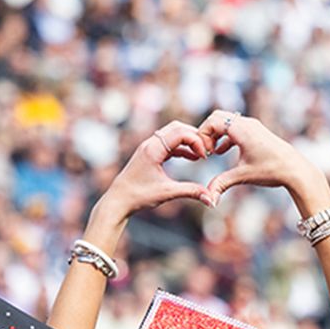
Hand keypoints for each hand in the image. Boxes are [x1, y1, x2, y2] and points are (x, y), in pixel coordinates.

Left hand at [96, 121, 211, 219]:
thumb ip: (190, 192)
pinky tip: (192, 158)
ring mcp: (149, 147)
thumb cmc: (138, 196)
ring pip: (173, 134)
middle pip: (177, 127)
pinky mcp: (149, 153)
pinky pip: (169, 143)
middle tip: (207, 151)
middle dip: (194, 137)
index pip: (180, 133)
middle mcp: (150, 144)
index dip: (196, 141)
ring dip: (188, 141)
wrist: (118, 201)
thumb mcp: (167, 193)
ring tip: (201, 155)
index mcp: (153, 149)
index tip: (205, 156)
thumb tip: (211, 199)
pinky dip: (182, 147)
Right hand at [195, 112, 329, 213]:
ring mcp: (252, 126)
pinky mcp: (256, 132)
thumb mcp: (243, 176)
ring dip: (215, 134)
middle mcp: (247, 124)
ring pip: (226, 122)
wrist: (295, 170)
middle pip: (217, 117)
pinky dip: (224, 137)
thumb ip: (222, 184)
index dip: (202, 136)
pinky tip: (221, 152)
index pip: (212, 121)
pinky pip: (234, 128)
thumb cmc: (272, 170)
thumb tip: (208, 200)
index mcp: (242, 130)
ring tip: (211, 152)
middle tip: (204, 151)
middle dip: (207, 133)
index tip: (204, 154)